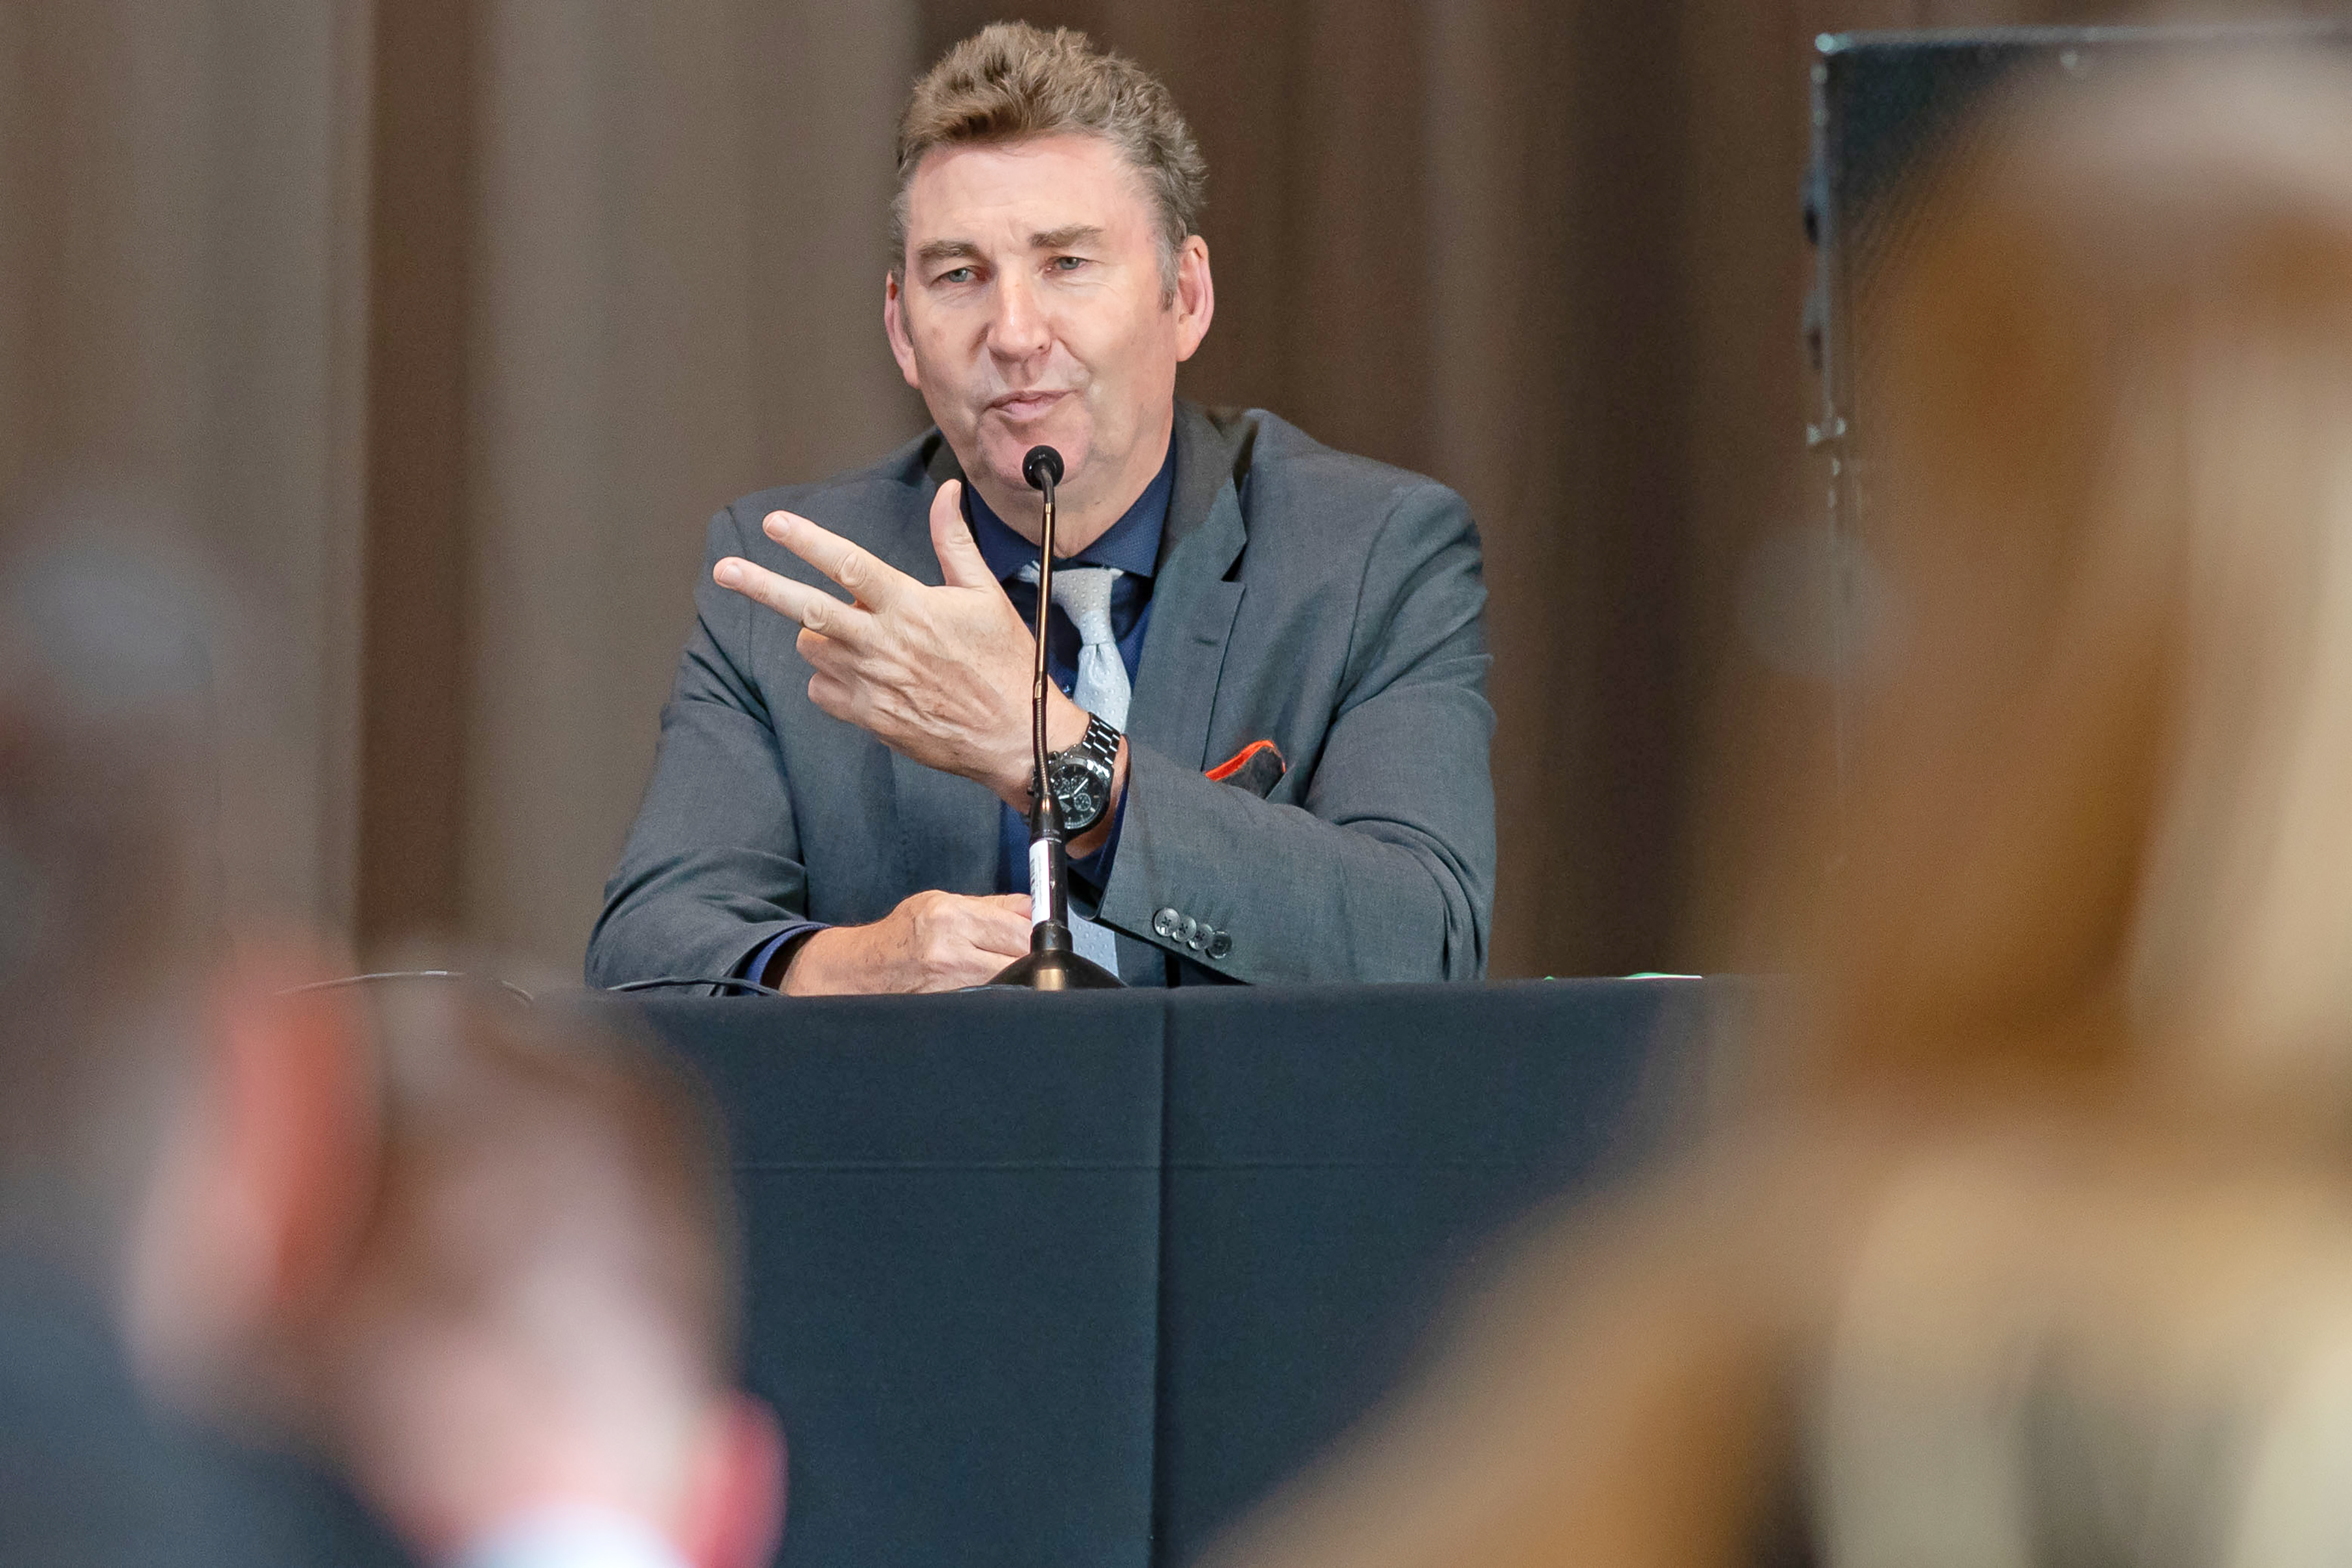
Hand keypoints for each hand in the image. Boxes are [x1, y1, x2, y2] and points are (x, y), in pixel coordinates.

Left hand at [713, 480, 1089, 805]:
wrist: (1015, 736)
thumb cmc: (1005, 662)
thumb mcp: (985, 595)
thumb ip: (954, 542)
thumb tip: (945, 493)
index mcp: (911, 606)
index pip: (849, 565)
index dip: (807, 541)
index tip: (774, 524)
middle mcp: (883, 643)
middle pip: (808, 609)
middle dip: (761, 586)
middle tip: (725, 570)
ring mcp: (872, 683)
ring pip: (814, 648)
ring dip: (819, 634)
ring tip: (855, 635)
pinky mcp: (868, 717)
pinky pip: (821, 690)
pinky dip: (829, 678)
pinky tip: (861, 675)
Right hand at [782, 891, 1032, 994]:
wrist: (861, 970)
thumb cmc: (902, 934)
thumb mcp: (943, 902)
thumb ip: (994, 906)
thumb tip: (1036, 910)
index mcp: (951, 916)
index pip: (1021, 930)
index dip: (1039, 938)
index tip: (1042, 942)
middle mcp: (949, 951)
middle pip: (1021, 960)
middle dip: (1031, 962)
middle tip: (1026, 962)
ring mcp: (948, 986)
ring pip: (1009, 986)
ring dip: (1016, 983)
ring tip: (1001, 977)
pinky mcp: (947, 1009)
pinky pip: (989, 1005)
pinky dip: (997, 1000)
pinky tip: (989, 995)